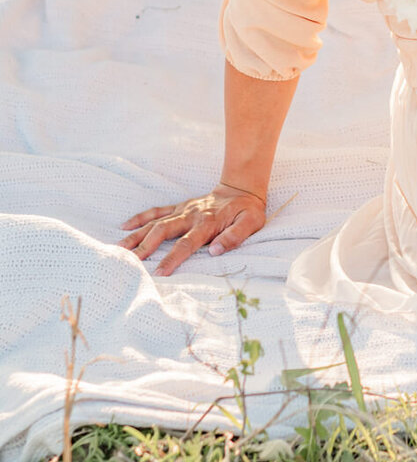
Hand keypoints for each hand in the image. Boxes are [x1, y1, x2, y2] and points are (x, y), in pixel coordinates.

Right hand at [119, 183, 267, 277]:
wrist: (241, 188)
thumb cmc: (247, 210)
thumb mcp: (251, 223)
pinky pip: (156, 211)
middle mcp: (190, 215)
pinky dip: (140, 218)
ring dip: (137, 235)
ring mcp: (182, 210)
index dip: (173, 259)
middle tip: (130, 262)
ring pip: (155, 222)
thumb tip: (215, 251)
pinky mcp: (179, 206)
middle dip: (146, 247)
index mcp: (207, 222)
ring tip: (120, 248)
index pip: (186, 243)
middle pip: (163, 231)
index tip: (160, 273)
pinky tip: (124, 227)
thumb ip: (235, 237)